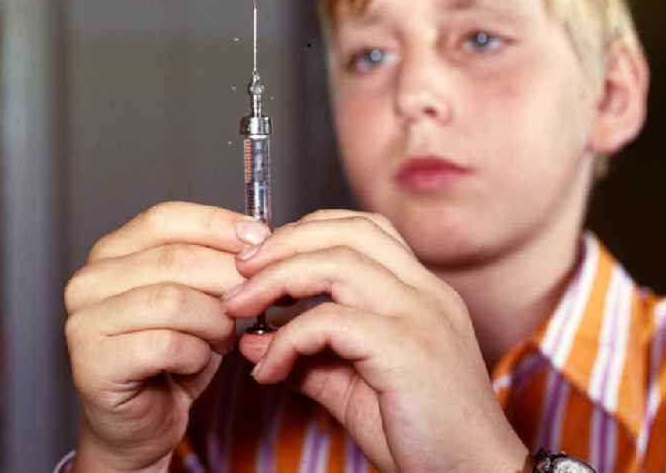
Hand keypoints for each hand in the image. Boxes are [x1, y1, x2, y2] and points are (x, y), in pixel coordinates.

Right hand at [64, 201, 268, 471]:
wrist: (145, 420)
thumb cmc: (175, 353)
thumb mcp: (202, 293)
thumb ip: (217, 259)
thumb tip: (257, 235)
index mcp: (113, 252)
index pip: (165, 217)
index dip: (217, 224)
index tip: (261, 237)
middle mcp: (90, 280)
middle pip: (175, 258)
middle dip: (228, 277)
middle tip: (253, 298)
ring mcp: (84, 321)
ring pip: (173, 301)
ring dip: (214, 320)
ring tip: (223, 335)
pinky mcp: (91, 363)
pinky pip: (165, 345)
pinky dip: (196, 353)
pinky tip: (197, 361)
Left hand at [224, 209, 527, 472]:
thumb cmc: (423, 436)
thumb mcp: (355, 388)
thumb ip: (308, 357)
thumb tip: (254, 340)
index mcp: (420, 291)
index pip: (363, 229)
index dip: (308, 231)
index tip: (264, 258)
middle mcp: (425, 291)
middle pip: (348, 231)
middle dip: (285, 242)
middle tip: (240, 270)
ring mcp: (421, 315)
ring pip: (339, 262)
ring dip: (278, 278)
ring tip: (241, 306)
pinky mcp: (409, 349)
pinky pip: (333, 321)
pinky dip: (289, 337)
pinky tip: (270, 368)